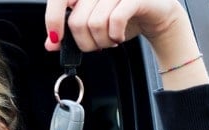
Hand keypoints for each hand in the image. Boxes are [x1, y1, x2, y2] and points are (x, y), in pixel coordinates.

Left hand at [45, 0, 208, 89]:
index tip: (55, 38)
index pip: (59, 0)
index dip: (53, 20)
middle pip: (77, 20)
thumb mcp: (93, 25)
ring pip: (95, 23)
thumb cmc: (125, 16)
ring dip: (101, 42)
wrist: (157, 15)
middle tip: (95, 45)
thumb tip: (50, 43)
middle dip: (85, 42)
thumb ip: (71, 32)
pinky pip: (115, 20)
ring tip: (109, 41)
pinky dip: (114, 36)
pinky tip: (117, 37)